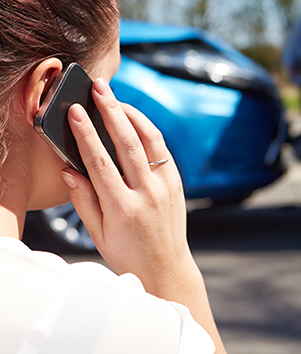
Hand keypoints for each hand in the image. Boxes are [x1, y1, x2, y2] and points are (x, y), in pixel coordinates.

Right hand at [61, 78, 190, 282]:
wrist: (166, 267)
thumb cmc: (129, 253)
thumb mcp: (98, 234)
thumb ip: (83, 201)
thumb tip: (69, 170)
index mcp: (123, 208)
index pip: (100, 162)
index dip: (86, 133)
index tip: (75, 112)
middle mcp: (147, 193)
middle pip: (127, 142)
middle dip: (111, 110)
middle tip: (100, 88)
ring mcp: (166, 186)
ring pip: (150, 140)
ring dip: (133, 114)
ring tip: (117, 98)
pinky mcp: (177, 183)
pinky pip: (162, 149)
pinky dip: (149, 130)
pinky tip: (136, 120)